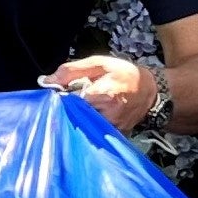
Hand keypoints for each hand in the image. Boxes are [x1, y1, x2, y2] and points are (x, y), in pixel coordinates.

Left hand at [41, 52, 156, 132]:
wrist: (150, 91)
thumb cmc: (125, 74)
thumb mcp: (98, 63)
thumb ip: (71, 71)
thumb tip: (47, 81)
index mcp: (103, 94)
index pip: (71, 103)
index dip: (63, 100)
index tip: (61, 96)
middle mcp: (108, 114)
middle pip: (76, 116)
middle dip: (71, 108)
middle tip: (77, 99)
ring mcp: (113, 127)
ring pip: (84, 125)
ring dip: (81, 117)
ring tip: (89, 106)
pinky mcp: (116, 135)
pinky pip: (95, 132)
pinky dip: (91, 124)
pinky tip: (96, 115)